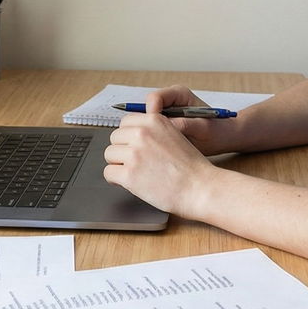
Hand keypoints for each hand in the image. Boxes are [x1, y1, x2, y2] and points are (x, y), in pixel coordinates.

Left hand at [102, 111, 217, 216]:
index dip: (129, 136)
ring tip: (135, 173)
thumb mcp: (174, 135)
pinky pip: (108, 173)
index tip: (135, 147)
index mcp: (154, 121)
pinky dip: (116, 179)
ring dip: (119, 164)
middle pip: (115, 137)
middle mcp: (142, 133)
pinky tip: (130, 183)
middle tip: (136, 163)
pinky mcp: (129, 174)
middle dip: (123, 150)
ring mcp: (134, 153)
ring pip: (109, 154)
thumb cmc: (190, 167)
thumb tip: (130, 135)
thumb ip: (153, 132)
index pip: (125, 122)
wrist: (199, 187)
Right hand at [146, 85, 240, 155]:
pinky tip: (163, 149)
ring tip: (162, 147)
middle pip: (146, 109)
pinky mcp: (165, 122)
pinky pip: (152, 129)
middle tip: (157, 143)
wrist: (224, 138)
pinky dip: (154, 138)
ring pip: (147, 120)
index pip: (154, 98)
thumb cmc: (218, 131)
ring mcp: (166, 111)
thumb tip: (166, 126)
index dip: (151, 114)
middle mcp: (170, 99)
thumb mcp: (203, 128)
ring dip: (151, 134)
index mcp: (179, 94)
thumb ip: (185, 124)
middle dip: (148, 126)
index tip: (157, 132)